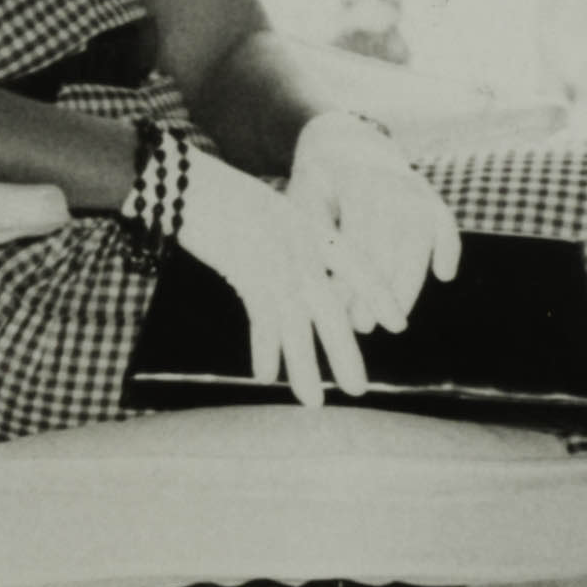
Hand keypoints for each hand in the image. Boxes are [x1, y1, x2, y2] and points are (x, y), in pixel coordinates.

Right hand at [157, 143, 364, 401]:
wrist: (188, 184)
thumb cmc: (224, 196)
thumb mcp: (268, 212)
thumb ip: (291, 241)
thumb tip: (303, 279)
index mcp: (310, 227)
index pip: (356, 264)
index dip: (379, 295)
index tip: (398, 324)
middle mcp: (300, 247)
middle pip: (331, 308)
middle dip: (344, 353)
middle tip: (358, 389)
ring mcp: (275, 261)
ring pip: (297, 325)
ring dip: (305, 367)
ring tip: (314, 402)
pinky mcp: (247, 272)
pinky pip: (263, 320)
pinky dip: (265, 349)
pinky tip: (266, 376)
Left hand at [285, 111, 461, 342]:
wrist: (341, 139)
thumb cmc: (314, 183)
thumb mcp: (301, 204)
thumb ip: (311, 242)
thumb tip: (312, 300)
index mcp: (354, 182)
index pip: (359, 246)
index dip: (353, 288)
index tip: (346, 321)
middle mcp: (390, 183)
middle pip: (392, 251)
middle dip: (379, 297)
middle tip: (363, 327)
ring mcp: (414, 187)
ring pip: (420, 244)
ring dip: (409, 286)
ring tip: (392, 319)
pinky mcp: (429, 194)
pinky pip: (446, 223)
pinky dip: (449, 247)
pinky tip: (444, 274)